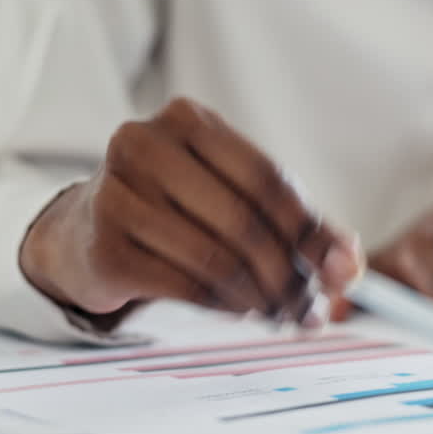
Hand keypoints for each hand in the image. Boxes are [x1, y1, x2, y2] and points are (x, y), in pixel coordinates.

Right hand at [19, 97, 363, 329]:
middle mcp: (143, 145)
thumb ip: (300, 227)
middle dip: (289, 273)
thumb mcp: (236, 198)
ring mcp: (116, 194)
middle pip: (244, 219)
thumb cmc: (176, 209)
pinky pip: (185, 285)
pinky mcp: (104, 247)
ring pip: (216, 258)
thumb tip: (348, 266)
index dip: (310, 229)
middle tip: (311, 308)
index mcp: (186, 119)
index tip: (337, 270)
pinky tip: (242, 312)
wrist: (84, 233)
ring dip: (261, 297)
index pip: (267, 177)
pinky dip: (225, 307)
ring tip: (281, 314)